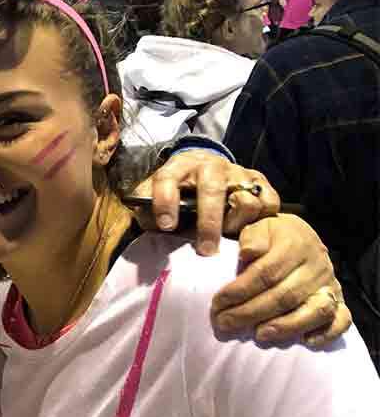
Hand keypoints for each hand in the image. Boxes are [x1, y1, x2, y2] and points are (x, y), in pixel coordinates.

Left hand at [133, 153, 278, 254]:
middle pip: (212, 191)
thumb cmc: (178, 190)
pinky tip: (248, 229)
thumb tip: (152, 227)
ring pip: (245, 200)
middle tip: (205, 251)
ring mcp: (237, 172)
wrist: (205, 168)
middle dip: (208, 224)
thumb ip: (147, 209)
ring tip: (228, 236)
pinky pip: (268, 202)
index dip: (165, 201)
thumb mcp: (156, 194)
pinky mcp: (259, 181)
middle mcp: (210, 166)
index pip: (168, 178)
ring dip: (236, 224)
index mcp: (180, 165)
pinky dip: (261, 220)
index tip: (166, 226)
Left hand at [210, 215, 350, 344]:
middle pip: (285, 296)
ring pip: (315, 310)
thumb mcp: (257, 227)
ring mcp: (330, 284)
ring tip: (259, 335)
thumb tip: (248, 253)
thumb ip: (252, 237)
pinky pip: (342, 319)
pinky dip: (327, 333)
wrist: (300, 236)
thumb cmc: (271, 236)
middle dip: (251, 313)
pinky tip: (306, 341)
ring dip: (286, 326)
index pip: (265, 273)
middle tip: (225, 324)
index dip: (239, 291)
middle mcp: (317, 266)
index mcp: (294, 245)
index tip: (217, 303)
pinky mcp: (340, 299)